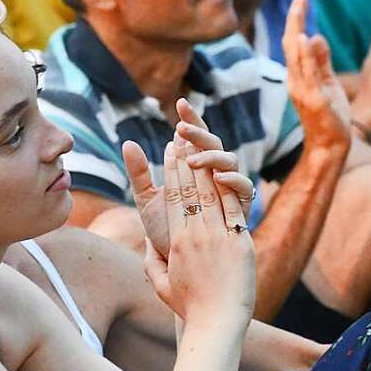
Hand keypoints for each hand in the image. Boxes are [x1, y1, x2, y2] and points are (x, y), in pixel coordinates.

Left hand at [124, 98, 253, 259]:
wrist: (180, 267)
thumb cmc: (165, 233)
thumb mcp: (147, 201)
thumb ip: (140, 173)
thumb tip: (127, 142)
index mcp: (193, 170)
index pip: (193, 138)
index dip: (190, 120)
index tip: (179, 103)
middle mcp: (213, 176)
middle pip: (213, 143)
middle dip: (200, 131)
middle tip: (181, 128)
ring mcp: (228, 191)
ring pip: (230, 160)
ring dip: (211, 156)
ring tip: (191, 159)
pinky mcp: (240, 210)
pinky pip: (244, 187)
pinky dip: (233, 179)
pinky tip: (217, 177)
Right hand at [127, 134, 254, 323]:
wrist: (216, 323)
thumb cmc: (189, 308)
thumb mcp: (162, 284)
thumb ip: (153, 263)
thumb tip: (149, 247)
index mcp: (176, 242)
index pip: (172, 198)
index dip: (170, 172)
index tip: (168, 152)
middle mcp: (196, 234)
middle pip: (190, 189)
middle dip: (186, 160)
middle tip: (183, 138)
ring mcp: (219, 237)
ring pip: (210, 193)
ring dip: (206, 167)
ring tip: (202, 146)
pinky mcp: (240, 243)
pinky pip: (233, 209)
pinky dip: (229, 187)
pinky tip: (226, 169)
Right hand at [283, 0, 351, 153]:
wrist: (329, 146)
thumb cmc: (329, 117)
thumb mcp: (327, 84)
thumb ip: (321, 61)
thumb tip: (314, 36)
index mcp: (299, 75)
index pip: (294, 43)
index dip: (296, 20)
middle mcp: (296, 80)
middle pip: (291, 45)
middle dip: (295, 20)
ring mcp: (303, 90)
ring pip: (296, 58)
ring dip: (297, 33)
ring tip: (299, 12)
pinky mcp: (314, 100)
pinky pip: (308, 74)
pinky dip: (305, 56)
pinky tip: (306, 39)